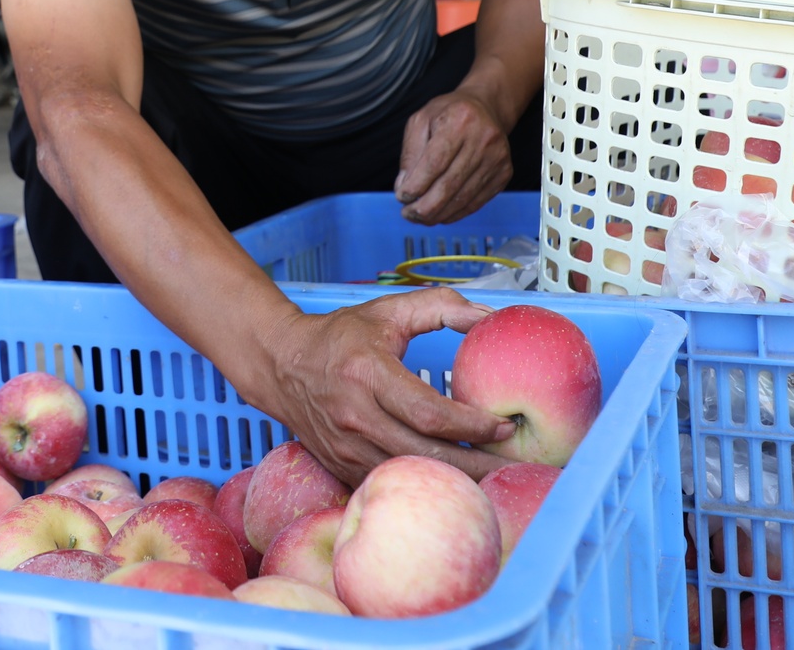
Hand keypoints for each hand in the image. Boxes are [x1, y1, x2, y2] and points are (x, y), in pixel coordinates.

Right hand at [243, 288, 511, 485]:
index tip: (503, 426)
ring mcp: (346, 447)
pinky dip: (423, 487)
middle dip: (475, 464)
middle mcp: (356, 415)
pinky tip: (451, 483)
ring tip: (492, 478)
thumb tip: (489, 315)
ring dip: (453, 481)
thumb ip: (441, 306)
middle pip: (425, 455)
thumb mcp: (388, 310)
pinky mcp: (342, 466)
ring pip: (409, 475)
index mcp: (369, 373)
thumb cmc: (342, 336)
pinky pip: (392, 482)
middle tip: (512, 465)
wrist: (281, 365)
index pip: (429, 413)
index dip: (471, 425)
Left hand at [394, 89, 512, 224]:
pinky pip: (476, 202)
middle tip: (408, 213)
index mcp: (459, 121)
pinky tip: (440, 214)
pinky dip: (455, 213)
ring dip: (438, 214)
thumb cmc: (450, 114)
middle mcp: (483, 140)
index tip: (402, 197)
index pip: (435, 162)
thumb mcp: (421, 121)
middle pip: (450, 184)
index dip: (417, 185)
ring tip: (420, 217)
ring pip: (463, 198)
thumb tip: (404, 186)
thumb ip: (410, 153)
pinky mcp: (502, 174)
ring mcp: (496, 159)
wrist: (486, 109)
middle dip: (425, 206)